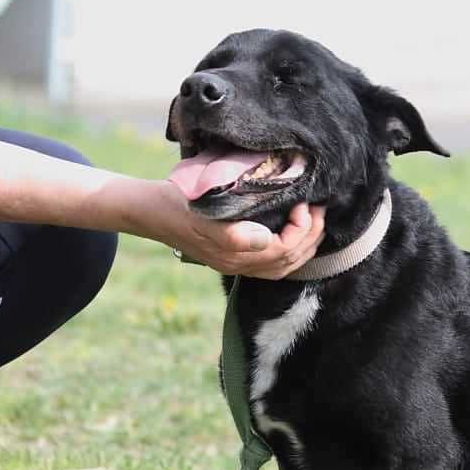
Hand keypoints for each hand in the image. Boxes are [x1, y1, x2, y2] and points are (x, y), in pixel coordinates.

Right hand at [122, 179, 325, 279]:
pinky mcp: (232, 259)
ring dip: (305, 247)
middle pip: (287, 262)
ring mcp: (234, 264)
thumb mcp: (203, 210)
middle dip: (311, 238)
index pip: (283, 250)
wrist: (149, 210)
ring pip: (282, 268)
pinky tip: (297, 236)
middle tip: (320, 210)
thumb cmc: (177, 201)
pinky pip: (270, 267)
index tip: (305, 203)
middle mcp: (237, 264)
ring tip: (314, 222)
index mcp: (233, 253)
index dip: (302, 229)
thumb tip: (266, 240)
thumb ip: (235, 232)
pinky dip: (291, 254)